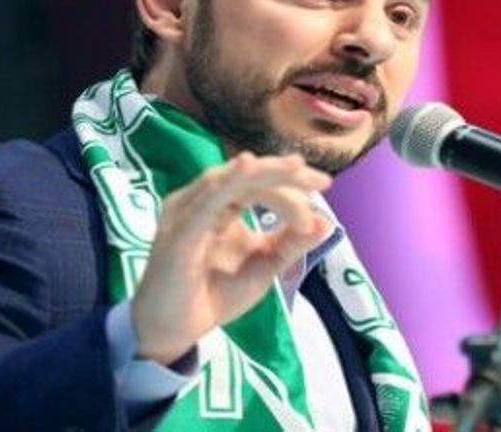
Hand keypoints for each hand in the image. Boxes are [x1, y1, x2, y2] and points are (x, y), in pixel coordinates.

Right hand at [129, 152, 332, 364]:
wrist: (174, 332)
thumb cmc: (214, 295)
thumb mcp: (263, 265)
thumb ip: (291, 243)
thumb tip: (326, 222)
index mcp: (219, 204)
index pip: (259, 184)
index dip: (292, 188)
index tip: (323, 201)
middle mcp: (199, 201)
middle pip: (245, 176)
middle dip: (285, 174)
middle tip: (321, 181)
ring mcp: (185, 214)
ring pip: (228, 181)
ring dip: (265, 174)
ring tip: (296, 167)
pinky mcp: (178, 234)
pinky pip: (204, 202)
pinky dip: (227, 183)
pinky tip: (247, 167)